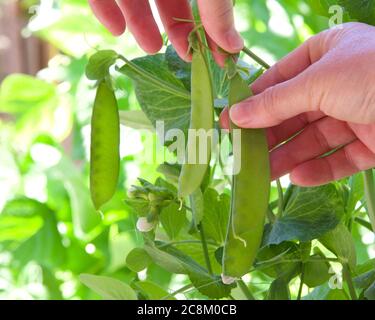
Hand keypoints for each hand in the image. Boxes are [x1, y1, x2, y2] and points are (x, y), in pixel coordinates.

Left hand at [88, 0, 242, 63]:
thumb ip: (216, 6)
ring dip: (142, 23)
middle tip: (186, 55)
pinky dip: (106, 10)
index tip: (218, 58)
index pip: (207, 2)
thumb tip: (235, 46)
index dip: (212, 29)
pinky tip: (114, 29)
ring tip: (150, 47)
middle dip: (178, 28)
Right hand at [220, 22, 374, 185]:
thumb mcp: (317, 82)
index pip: (280, 79)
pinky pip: (339, 158)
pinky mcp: (372, 142)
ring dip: (288, 158)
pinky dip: (319, 170)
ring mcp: (356, 113)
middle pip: (294, 113)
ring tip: (262, 175)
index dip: (254, 101)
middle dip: (268, 135)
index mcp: (328, 54)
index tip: (230, 122)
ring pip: (313, 140)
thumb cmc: (374, 74)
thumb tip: (236, 115)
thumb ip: (275, 102)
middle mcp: (340, 82)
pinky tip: (297, 178)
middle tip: (241, 154)